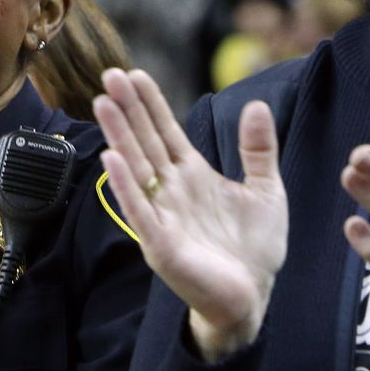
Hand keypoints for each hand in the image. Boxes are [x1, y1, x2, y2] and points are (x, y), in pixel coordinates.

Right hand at [95, 69, 286, 360]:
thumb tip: (256, 105)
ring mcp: (162, 215)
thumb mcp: (266, 191)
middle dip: (127, 109)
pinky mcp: (161, 244)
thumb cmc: (254, 248)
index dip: (150, 103)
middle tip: (109, 75)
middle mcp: (171, 190)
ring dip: (119, 135)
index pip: (165, 131)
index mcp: (192, 175)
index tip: (134, 73)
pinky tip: (112, 158)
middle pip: (145, 141)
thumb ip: (257, 150)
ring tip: (103, 103)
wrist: (254, 297)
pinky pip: (140, 211)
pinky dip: (126, 185)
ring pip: (136, 168)